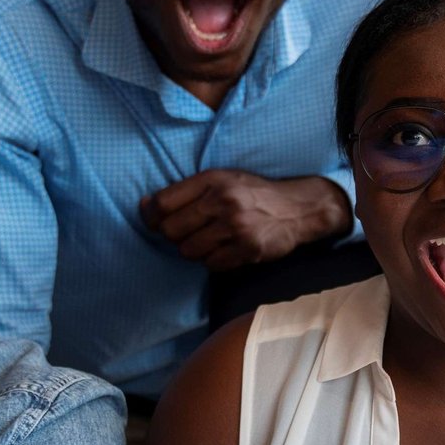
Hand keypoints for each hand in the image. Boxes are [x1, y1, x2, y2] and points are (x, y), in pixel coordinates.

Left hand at [141, 170, 350, 270]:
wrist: (298, 208)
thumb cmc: (253, 194)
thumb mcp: (222, 179)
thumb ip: (187, 191)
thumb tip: (146, 207)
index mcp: (212, 180)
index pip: (163, 203)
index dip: (151, 216)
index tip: (154, 220)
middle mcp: (223, 201)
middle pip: (172, 231)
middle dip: (175, 236)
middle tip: (189, 232)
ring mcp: (236, 227)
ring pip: (189, 251)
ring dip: (195, 250)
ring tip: (209, 240)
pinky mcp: (247, 249)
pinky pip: (211, 264)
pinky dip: (213, 261)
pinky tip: (225, 249)